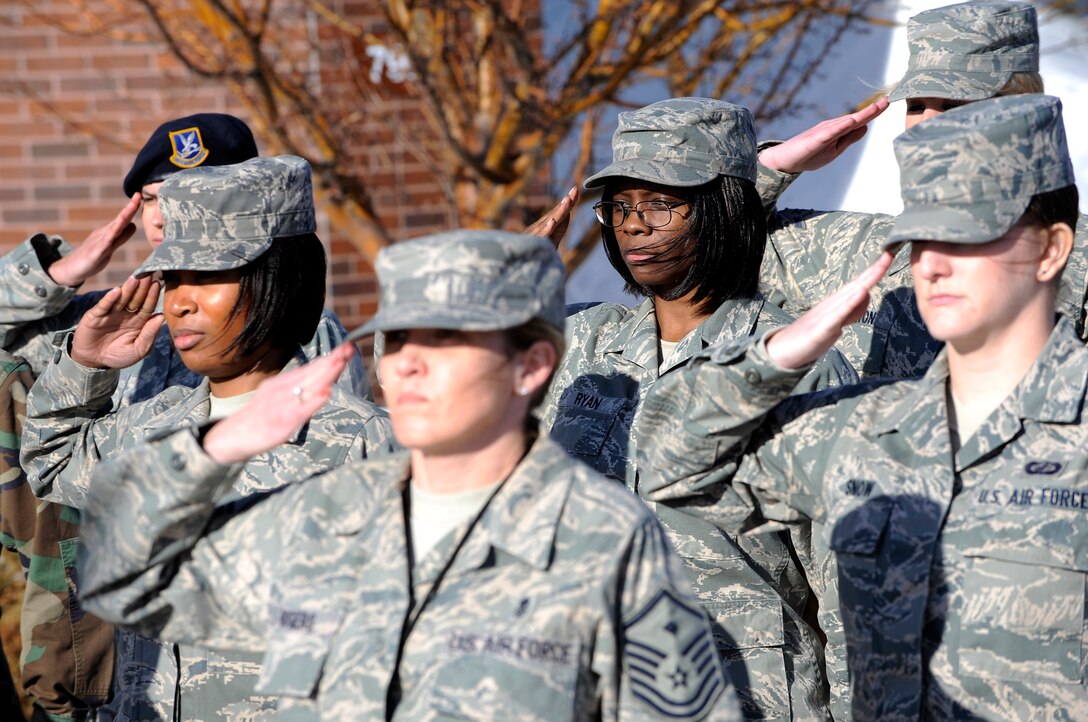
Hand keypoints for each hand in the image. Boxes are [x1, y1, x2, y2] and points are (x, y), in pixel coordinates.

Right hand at [47, 194, 140, 286]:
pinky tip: (113, 233)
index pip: (124, 218)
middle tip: (138, 194)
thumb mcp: (111, 246)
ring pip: (112, 229)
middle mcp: (104, 234)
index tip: (141, 195)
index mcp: (110, 231)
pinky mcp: (94, 254)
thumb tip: (133, 225)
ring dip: (122, 218)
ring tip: (130, 208)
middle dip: (129, 208)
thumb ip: (122, 236)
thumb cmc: (93, 257)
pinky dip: (108, 239)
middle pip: (119, 220)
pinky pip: (102, 246)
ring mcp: (98, 243)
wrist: (71, 268)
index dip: (132, 208)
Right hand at [71, 276, 163, 368]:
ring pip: (121, 299)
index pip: (147, 306)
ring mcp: (111, 313)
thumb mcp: (138, 350)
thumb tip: (160, 317)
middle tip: (149, 275)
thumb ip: (149, 334)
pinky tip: (116, 291)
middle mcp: (126, 314)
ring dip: (128, 289)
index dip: (152, 296)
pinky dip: (109, 299)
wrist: (94, 362)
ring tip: (135, 278)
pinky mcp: (96, 316)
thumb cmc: (119, 356)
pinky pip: (103, 306)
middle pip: (136, 299)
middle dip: (142, 287)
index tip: (158, 284)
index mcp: (139, 321)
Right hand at [202, 344, 355, 463]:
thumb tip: (320, 382)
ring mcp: (281, 404)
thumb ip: (296, 388)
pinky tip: (325, 393)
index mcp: (282, 382)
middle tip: (349, 349)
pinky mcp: (281, 421)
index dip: (329, 358)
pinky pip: (299, 410)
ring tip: (340, 362)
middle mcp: (282, 389)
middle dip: (332, 361)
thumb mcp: (277, 396)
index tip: (346, 348)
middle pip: (311, 373)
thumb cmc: (260, 417)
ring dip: (325, 374)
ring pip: (308, 386)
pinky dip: (312, 401)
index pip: (310, 368)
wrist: (233, 436)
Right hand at [524, 186, 578, 247]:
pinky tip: (552, 222)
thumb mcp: (552, 242)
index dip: (568, 203)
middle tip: (575, 190)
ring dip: (559, 211)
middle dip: (566, 202)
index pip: (558, 213)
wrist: (516, 261)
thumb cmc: (534, 253)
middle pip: (555, 214)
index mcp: (545, 227)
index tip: (576, 189)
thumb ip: (559, 229)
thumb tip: (568, 212)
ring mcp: (534, 235)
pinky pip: (540, 237)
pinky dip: (546, 228)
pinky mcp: (531, 244)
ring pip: (549, 222)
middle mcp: (539, 228)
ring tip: (568, 200)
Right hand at [758, 98, 888, 173]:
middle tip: (888, 100)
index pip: (859, 122)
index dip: (873, 113)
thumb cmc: (808, 155)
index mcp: (838, 133)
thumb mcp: (833, 149)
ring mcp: (823, 133)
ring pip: (846, 122)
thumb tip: (865, 127)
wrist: (784, 161)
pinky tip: (851, 121)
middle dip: (872, 110)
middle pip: (856, 119)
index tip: (887, 103)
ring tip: (876, 108)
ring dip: (861, 115)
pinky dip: (841, 126)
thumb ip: (848, 138)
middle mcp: (832, 128)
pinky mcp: (814, 140)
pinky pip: (829, 132)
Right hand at [767, 251, 893, 369]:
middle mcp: (830, 305)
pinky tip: (861, 293)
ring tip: (879, 267)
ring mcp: (823, 316)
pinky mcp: (819, 331)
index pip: (858, 285)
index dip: (874, 272)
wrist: (779, 352)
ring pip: (848, 296)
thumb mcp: (833, 324)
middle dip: (873, 271)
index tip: (889, 257)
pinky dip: (850, 304)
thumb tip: (866, 294)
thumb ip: (850, 311)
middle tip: (890, 253)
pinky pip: (837, 316)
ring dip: (864, 281)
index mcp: (835, 304)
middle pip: (855, 286)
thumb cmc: (807, 339)